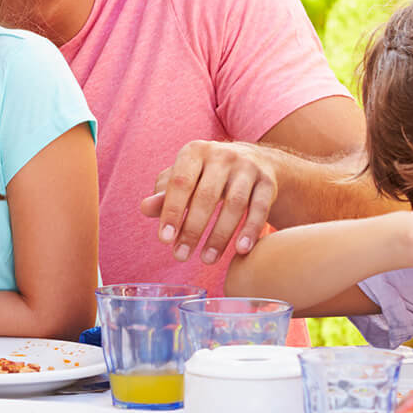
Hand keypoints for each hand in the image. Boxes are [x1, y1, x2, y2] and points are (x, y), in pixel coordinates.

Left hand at [138, 140, 276, 263]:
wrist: (256, 161)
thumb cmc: (208, 175)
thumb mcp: (185, 179)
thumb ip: (165, 195)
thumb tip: (145, 208)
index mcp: (195, 152)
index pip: (180, 183)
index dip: (171, 211)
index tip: (164, 239)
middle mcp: (223, 155)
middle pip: (207, 196)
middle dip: (192, 229)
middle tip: (180, 256)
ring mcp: (248, 168)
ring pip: (235, 204)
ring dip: (220, 236)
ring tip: (207, 260)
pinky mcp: (268, 182)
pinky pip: (260, 209)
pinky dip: (250, 231)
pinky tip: (240, 250)